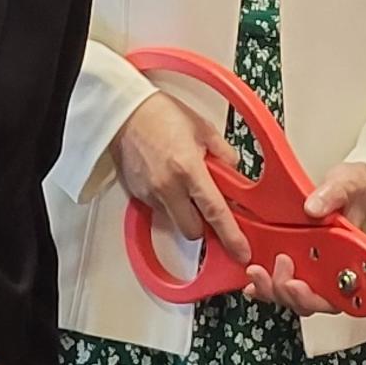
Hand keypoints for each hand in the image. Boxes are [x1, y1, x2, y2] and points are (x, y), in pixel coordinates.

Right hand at [113, 91, 250, 261]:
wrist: (124, 112)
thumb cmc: (162, 115)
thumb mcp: (204, 129)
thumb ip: (225, 154)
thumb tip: (234, 172)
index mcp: (189, 169)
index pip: (215, 212)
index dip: (231, 236)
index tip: (241, 252)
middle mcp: (168, 187)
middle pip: (193, 230)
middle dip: (204, 225)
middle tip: (209, 206)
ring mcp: (150, 193)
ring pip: (175, 222)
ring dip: (186, 213)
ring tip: (186, 186)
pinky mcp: (138, 195)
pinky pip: (159, 210)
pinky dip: (169, 202)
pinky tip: (169, 180)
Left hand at [244, 162, 365, 315]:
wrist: (351, 187)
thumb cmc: (355, 191)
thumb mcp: (347, 185)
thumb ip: (333, 195)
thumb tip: (312, 208)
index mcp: (350, 256)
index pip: (339, 292)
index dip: (318, 296)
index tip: (299, 284)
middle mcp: (331, 268)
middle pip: (311, 301)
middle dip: (289, 293)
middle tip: (277, 271)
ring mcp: (313, 268)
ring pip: (293, 296)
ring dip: (273, 290)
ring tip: (258, 271)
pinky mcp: (296, 262)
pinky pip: (279, 283)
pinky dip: (264, 286)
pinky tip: (252, 279)